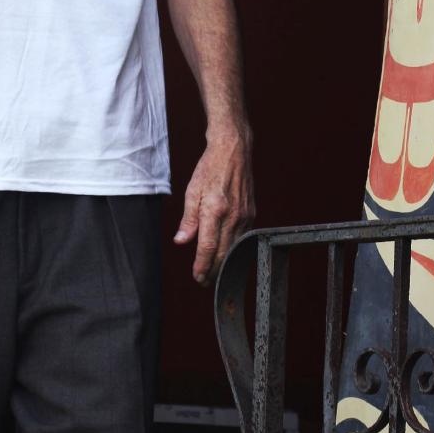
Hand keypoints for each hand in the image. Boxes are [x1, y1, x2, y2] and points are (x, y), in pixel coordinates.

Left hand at [174, 123, 254, 284]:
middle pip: (223, 252)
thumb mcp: (192, 190)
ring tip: (213, 272)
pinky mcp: (251, 213)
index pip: (208, 247)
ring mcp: (245, 215)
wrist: (233, 150)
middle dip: (213, 271)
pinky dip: (234, 249)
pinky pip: (242, 237)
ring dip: (224, 263)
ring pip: (235, 248)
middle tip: (203, 281)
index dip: (202, 265)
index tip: (197, 277)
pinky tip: (226, 253)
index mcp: (215, 209)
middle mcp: (232, 215)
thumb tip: (181, 242)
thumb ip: (188, 219)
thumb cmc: (210, 167)